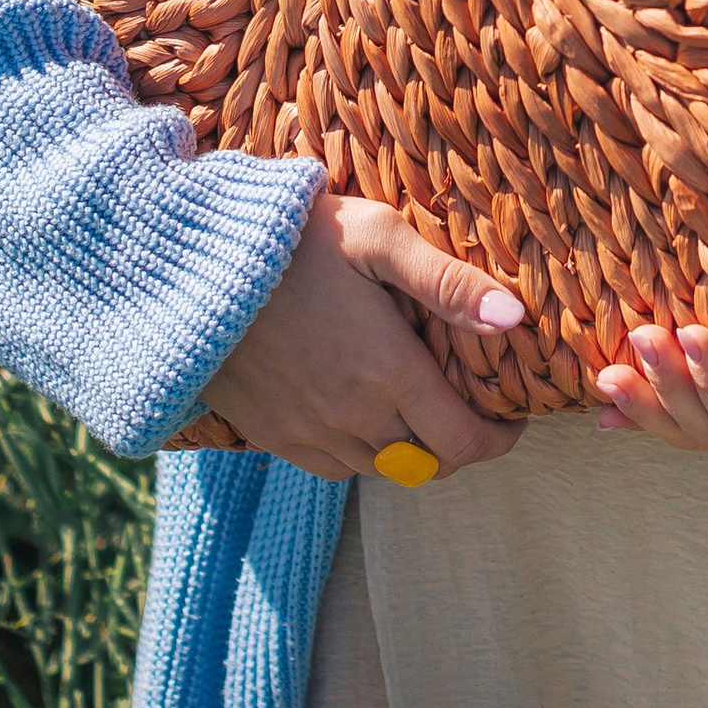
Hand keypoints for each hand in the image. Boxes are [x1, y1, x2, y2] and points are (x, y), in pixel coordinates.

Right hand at [203, 186, 529, 484]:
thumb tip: (515, 319)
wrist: (193, 265)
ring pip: (380, 469)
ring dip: (407, 447)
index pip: (465, 444)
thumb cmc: (295, 241)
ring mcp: (308, 432)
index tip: (509, 414)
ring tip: (412, 400)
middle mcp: (352, 417)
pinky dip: (360, 451)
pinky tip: (359, 406)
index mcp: (388, 374)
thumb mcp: (378, 238)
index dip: (499, 437)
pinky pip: (333, 467)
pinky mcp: (271, 435)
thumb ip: (449, 282)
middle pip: (426, 464)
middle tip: (464, 402)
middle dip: (457, 442)